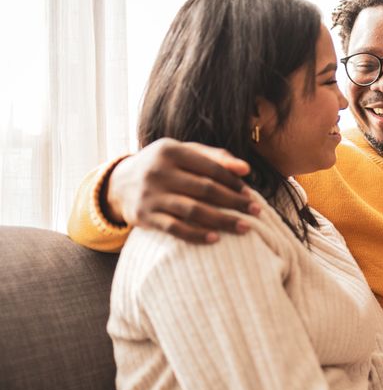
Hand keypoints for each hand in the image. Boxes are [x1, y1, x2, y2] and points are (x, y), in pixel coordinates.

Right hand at [105, 138, 259, 242]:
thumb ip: (215, 157)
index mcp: (170, 150)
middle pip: (205, 189)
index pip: (211, 167)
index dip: (233, 181)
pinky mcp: (144, 217)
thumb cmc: (164, 166)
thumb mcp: (184, 153)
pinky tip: (216, 239)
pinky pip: (175, 228)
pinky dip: (197, 234)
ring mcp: (150, 195)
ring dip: (223, 220)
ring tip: (245, 227)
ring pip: (193, 210)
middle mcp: (158, 171)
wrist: (119, 183)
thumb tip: (246, 169)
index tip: (250, 194)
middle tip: (256, 211)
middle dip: (234, 202)